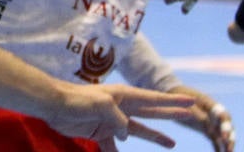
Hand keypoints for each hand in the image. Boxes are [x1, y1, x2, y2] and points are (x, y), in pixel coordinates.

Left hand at [44, 82, 193, 150]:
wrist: (52, 106)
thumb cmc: (76, 99)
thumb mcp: (101, 105)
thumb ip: (118, 119)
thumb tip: (126, 134)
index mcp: (124, 96)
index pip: (153, 99)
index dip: (173, 101)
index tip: (191, 101)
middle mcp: (121, 108)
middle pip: (152, 113)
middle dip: (170, 114)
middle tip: (191, 115)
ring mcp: (112, 121)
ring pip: (138, 131)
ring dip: (154, 137)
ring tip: (172, 143)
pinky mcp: (101, 133)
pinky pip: (114, 147)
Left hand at [169, 86, 234, 151]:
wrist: (174, 94)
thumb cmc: (179, 95)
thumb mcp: (185, 102)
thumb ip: (195, 111)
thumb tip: (205, 120)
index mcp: (211, 104)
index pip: (223, 115)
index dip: (225, 126)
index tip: (224, 136)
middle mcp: (215, 114)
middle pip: (227, 126)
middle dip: (229, 137)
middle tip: (229, 148)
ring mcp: (212, 122)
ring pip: (222, 135)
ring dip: (227, 145)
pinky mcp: (207, 130)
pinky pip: (215, 140)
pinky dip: (219, 147)